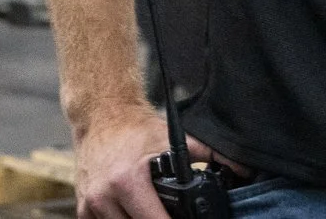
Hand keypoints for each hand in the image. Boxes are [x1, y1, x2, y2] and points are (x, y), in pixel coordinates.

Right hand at [73, 105, 217, 218]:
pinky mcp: (82, 209)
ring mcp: (90, 205)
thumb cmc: (135, 128)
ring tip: (154, 213)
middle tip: (170, 215)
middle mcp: (105, 197)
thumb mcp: (173, 139)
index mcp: (128, 181)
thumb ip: (210, 155)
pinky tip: (132, 215)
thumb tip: (243, 170)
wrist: (99, 115)